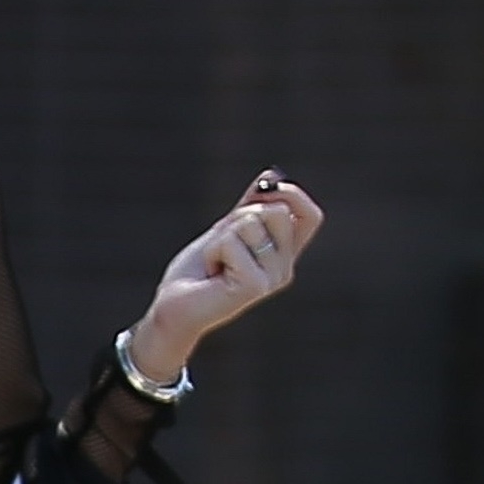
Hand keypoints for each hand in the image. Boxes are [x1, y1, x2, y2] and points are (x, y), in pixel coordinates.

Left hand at [127, 173, 322, 381]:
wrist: (173, 307)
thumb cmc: (197, 273)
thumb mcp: (226, 231)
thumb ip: (249, 208)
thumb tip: (269, 176)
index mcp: (283, 255)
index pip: (310, 216)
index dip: (293, 195)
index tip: (265, 189)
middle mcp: (284, 269)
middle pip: (277, 210)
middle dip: (240, 216)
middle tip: (222, 245)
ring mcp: (272, 279)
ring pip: (251, 222)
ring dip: (221, 237)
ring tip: (215, 263)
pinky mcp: (255, 286)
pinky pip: (232, 241)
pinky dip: (213, 250)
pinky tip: (211, 273)